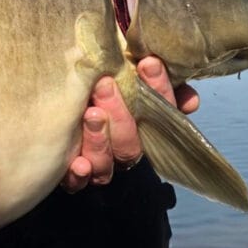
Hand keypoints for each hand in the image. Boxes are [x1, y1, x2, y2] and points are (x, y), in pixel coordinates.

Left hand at [60, 56, 198, 192]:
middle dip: (120, 114)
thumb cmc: (93, 78)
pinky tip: (79, 164)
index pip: (160, 112)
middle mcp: (122, 147)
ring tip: (90, 114)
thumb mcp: (121, 68)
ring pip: (107, 164)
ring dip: (100, 141)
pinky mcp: (73, 174)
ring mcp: (98, 163)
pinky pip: (78, 184)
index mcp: (141, 123)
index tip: (148, 64)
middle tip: (105, 85)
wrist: (56, 88)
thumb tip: (190, 101)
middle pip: (130, 144)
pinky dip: (80, 176)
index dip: (159, 90)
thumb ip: (153, 78)